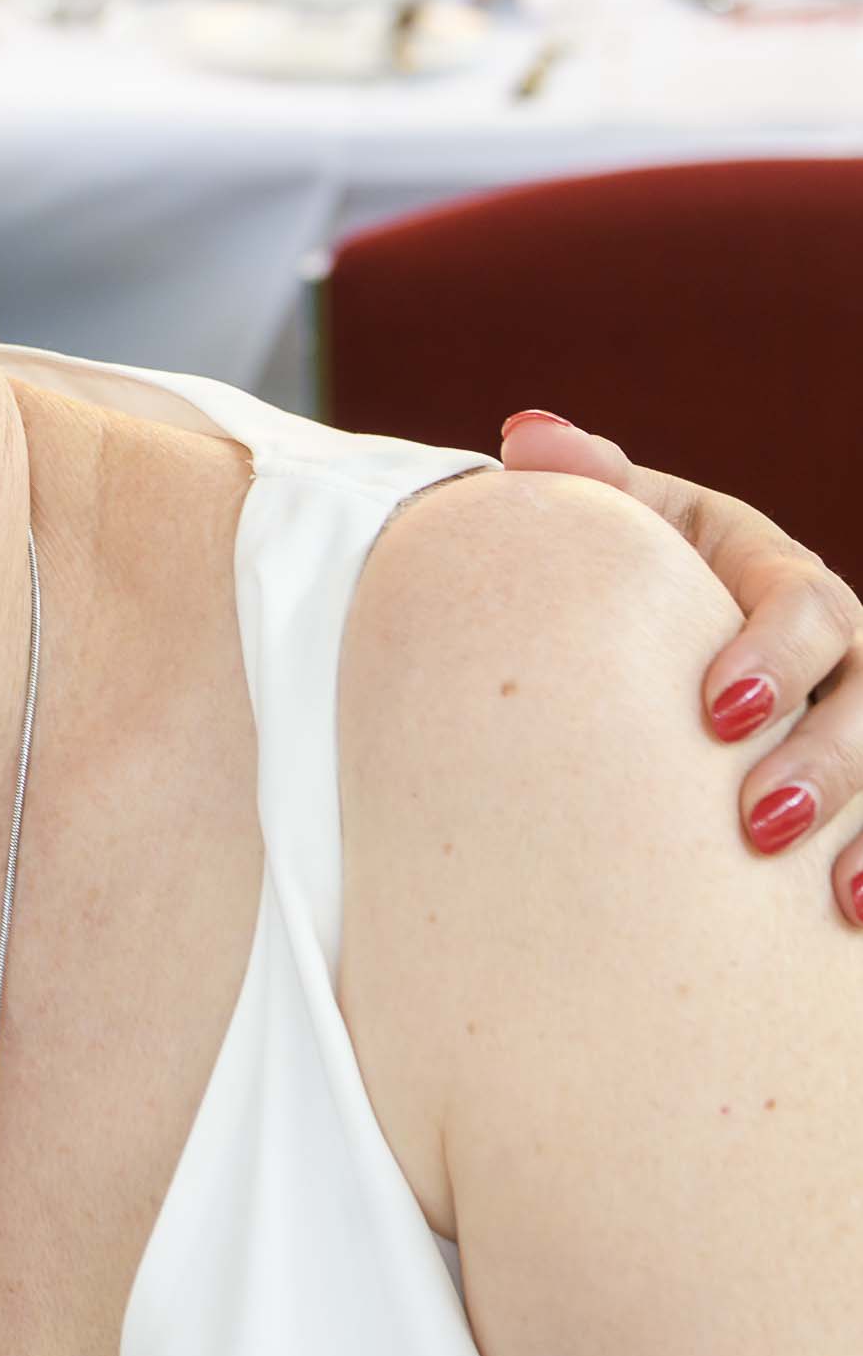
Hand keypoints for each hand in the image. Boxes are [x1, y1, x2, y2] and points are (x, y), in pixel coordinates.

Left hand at [501, 410, 862, 923]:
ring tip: (831, 889)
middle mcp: (836, 642)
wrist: (620, 633)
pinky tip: (851, 919)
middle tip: (759, 818)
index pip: (804, 605)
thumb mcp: (603, 524)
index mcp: (773, 570)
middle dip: (825, 759)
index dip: (776, 656)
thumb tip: (524, 436)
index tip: (716, 712)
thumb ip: (578, 483)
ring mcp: (851, 707)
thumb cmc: (609, 574)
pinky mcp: (849, 773)